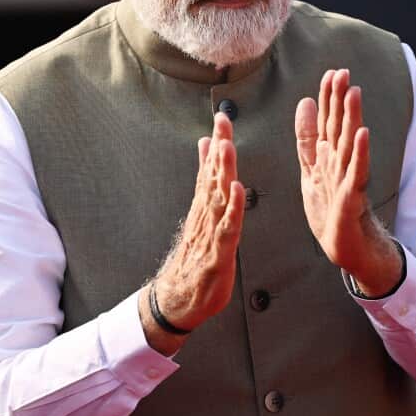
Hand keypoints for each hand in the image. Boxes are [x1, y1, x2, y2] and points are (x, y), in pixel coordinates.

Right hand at [141, 113, 245, 353]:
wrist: (178, 298)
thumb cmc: (195, 257)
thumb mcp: (202, 216)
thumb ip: (205, 182)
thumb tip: (205, 149)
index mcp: (205, 206)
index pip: (211, 169)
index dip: (216, 142)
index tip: (221, 117)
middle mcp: (206, 215)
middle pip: (213, 177)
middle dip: (219, 147)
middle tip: (221, 121)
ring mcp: (210, 233)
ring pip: (218, 198)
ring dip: (222, 171)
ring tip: (226, 146)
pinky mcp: (218, 252)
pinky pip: (227, 227)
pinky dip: (232, 208)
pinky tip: (237, 190)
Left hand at [294, 69, 401, 295]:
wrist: (344, 246)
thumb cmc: (329, 208)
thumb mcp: (311, 167)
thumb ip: (308, 137)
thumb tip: (305, 102)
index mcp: (327, 155)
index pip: (327, 121)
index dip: (328, 98)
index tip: (331, 72)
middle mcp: (339, 162)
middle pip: (338, 125)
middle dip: (339, 99)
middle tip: (342, 72)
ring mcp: (347, 178)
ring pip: (348, 143)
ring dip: (351, 117)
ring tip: (353, 92)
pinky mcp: (352, 196)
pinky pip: (357, 172)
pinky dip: (360, 153)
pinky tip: (363, 134)